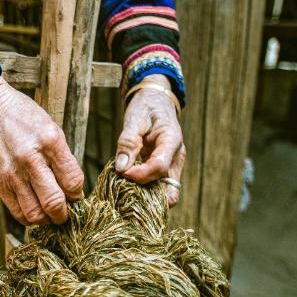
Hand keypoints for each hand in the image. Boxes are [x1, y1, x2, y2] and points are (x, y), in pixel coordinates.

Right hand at [0, 72, 83, 224]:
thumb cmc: (25, 119)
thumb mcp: (52, 130)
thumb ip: (63, 160)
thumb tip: (73, 191)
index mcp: (50, 142)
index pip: (72, 182)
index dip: (78, 195)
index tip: (76, 196)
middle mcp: (30, 159)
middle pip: (54, 202)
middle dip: (65, 214)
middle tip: (67, 212)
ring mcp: (12, 173)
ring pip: (35, 213)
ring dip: (47, 219)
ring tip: (51, 213)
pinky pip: (17, 212)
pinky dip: (30, 218)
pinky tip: (35, 211)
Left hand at [115, 74, 184, 205]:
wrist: (156, 102)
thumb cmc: (146, 108)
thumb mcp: (134, 120)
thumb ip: (128, 142)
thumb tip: (121, 168)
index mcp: (172, 141)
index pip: (159, 166)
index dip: (140, 174)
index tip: (123, 173)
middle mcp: (176, 157)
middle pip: (168, 189)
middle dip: (147, 195)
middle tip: (124, 188)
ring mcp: (172, 166)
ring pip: (165, 193)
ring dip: (146, 195)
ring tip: (124, 189)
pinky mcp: (164, 170)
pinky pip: (157, 188)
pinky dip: (144, 190)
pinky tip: (127, 186)